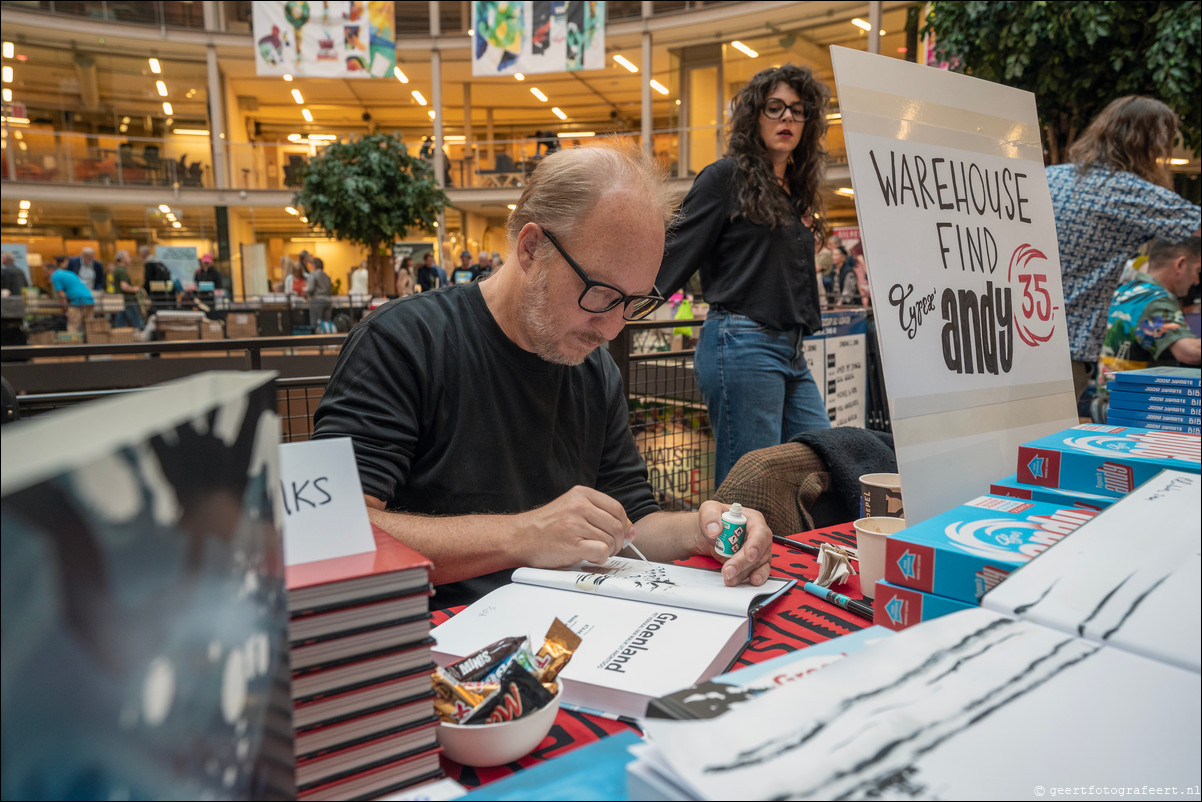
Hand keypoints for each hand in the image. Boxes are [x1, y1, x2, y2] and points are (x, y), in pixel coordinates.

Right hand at [515, 485, 635, 569]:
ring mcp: (575, 525)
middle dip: (617, 542)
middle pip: (617, 526)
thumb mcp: (572, 510)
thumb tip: (632, 531)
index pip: (617, 509)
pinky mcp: (572, 544)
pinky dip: (599, 558)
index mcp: (581, 494)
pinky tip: (588, 557)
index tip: (620, 535)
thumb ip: (600, 516)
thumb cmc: (546, 526)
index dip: (624, 525)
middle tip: (607, 548)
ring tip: (592, 552)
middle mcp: (579, 506)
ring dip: (607, 551)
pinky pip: (601, 552)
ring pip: (610, 541)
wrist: (519, 538)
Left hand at [695, 500, 772, 586]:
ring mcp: (758, 551)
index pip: (760, 532)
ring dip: (743, 574)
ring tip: (728, 578)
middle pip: (759, 552)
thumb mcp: (708, 509)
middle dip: (743, 563)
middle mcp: (760, 536)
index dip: (756, 544)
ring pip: (757, 565)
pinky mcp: (754, 564)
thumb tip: (715, 530)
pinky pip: (757, 572)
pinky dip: (751, 578)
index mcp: (753, 520)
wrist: (709, 534)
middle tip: (728, 571)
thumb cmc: (713, 520)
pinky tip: (745, 582)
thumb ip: (710, 516)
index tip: (748, 554)